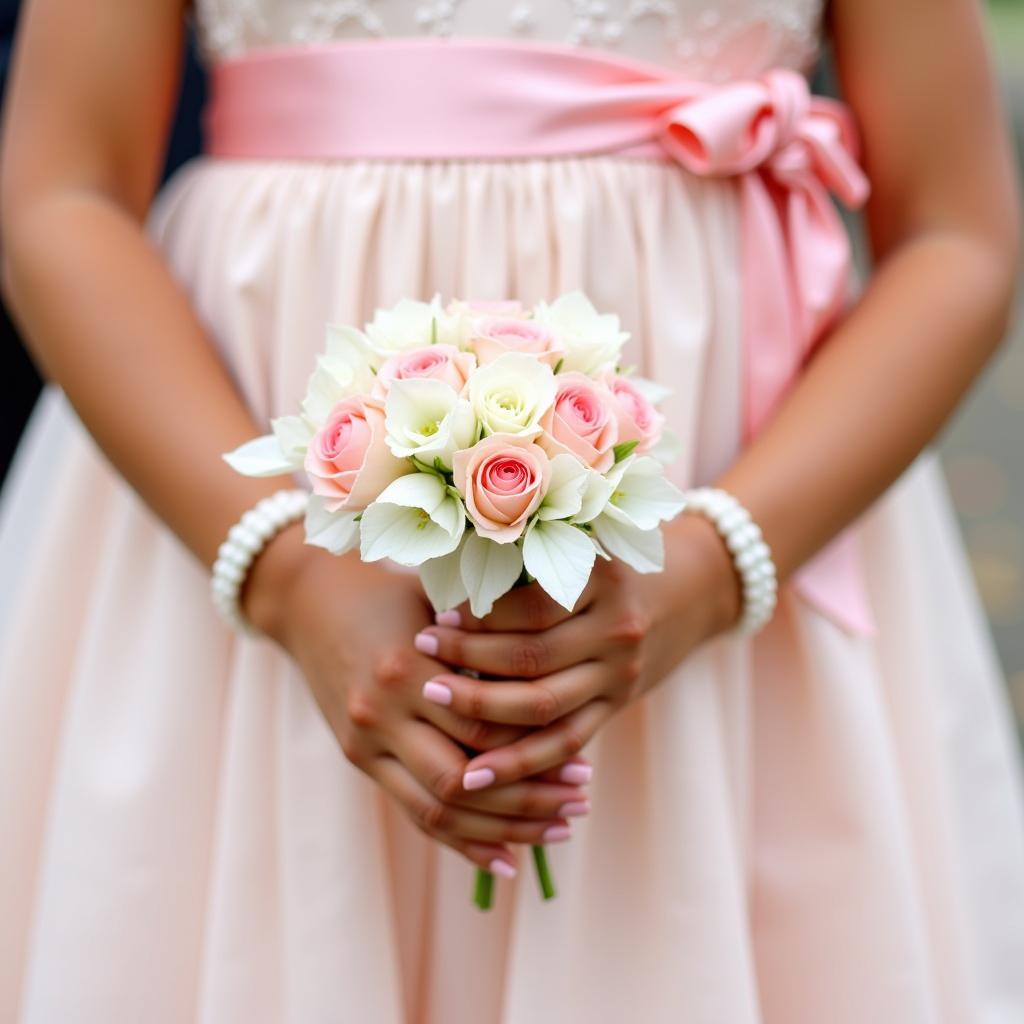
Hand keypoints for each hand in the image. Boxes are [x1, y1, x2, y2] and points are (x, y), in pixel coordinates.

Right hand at [242, 524, 593, 874]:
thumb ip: (488, 639)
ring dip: (504, 827)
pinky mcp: (360, 760)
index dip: (535, 748)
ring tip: (559, 826)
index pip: (482, 727)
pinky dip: (463, 841)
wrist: (310, 602)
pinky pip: (415, 814)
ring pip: (439, 809)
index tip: (583, 758)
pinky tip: (509, 857)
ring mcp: (365, 743)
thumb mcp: (439, 602)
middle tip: (580, 799)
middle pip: (462, 780)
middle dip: (528, 798)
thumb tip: (564, 675)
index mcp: (405, 666)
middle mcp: (380, 712)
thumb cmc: (391, 592)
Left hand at [414, 514, 740, 789]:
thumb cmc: (610, 563)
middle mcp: (616, 629)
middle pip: (532, 657)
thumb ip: (527, 561)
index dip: (480, 615)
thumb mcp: (581, 547)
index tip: (437, 614)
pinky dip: (518, 762)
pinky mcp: (616, 706)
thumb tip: (442, 579)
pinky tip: (474, 773)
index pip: (531, 607)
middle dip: (468, 660)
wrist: (688, 592)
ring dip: (482, 712)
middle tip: (420, 650)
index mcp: (603, 580)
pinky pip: (563, 742)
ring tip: (433, 702)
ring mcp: (620, 674)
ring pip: (543, 706)